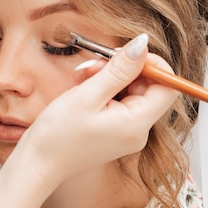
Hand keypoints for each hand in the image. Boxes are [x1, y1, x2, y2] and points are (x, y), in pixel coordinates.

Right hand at [11, 34, 179, 189]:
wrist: (39, 163)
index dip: (154, 65)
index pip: (168, 87)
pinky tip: (88, 89)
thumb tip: (143, 44)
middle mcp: (139, 131)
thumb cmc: (58, 134)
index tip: (128, 55)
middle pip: (150, 88)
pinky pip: (122, 104)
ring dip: (113, 78)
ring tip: (87, 77)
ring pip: (134, 93)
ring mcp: (129, 133)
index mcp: (137, 124)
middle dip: (127, 70)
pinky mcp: (118, 132)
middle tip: (98, 64)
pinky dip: (107, 91)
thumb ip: (120, 69)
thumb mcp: (88, 95)